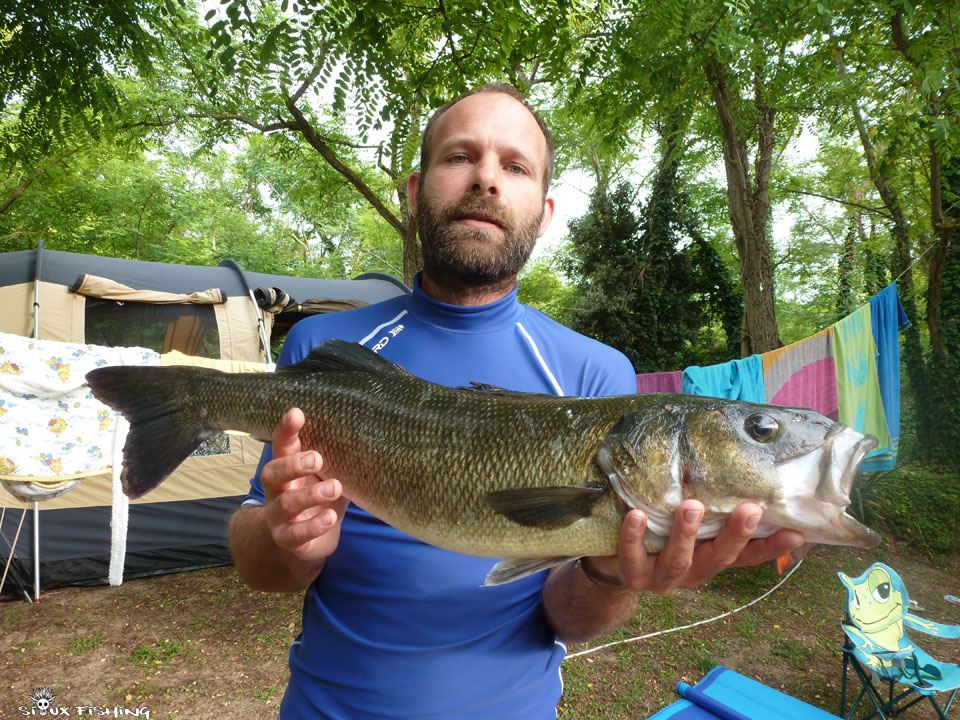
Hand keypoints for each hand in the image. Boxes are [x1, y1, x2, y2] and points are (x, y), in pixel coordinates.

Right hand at [260, 408, 347, 562]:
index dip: (286, 430)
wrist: (305, 543)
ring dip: (310, 495)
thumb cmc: (318, 500)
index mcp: (286, 471)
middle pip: (271, 473)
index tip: (296, 413)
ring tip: (335, 487)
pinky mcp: (288, 540)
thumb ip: (336, 460)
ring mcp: (278, 518)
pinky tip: (330, 517)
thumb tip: (366, 435)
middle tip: (317, 458)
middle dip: (292, 464)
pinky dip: (314, 526)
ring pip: (285, 504)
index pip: (281, 446)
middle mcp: (277, 491)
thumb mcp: (326, 477)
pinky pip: (296, 535)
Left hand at [586, 500, 804, 594]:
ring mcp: (661, 578)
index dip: (770, 547)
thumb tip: (737, 470)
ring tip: (691, 507)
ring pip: (678, 561)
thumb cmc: (658, 535)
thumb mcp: (688, 525)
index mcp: (709, 560)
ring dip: (686, 534)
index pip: (745, 557)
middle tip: (750, 509)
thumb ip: (708, 508)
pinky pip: (632, 557)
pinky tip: (636, 515)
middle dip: (734, 535)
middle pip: (718, 559)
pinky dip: (634, 537)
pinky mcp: (631, 575)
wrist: (613, 567)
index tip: (796, 533)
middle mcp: (691, 573)